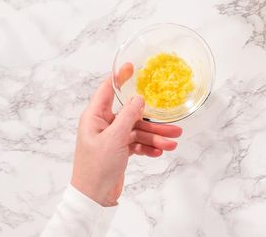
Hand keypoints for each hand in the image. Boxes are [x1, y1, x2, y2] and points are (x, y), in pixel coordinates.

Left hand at [70, 63, 182, 206]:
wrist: (93, 197)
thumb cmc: (96, 166)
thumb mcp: (114, 138)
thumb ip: (128, 117)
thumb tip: (139, 98)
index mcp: (95, 116)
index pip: (107, 90)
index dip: (120, 78)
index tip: (133, 67)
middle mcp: (103, 124)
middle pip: (132, 115)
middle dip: (152, 121)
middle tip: (173, 124)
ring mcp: (112, 138)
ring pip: (138, 131)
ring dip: (155, 137)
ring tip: (173, 143)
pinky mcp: (119, 151)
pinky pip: (137, 144)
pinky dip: (148, 147)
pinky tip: (160, 151)